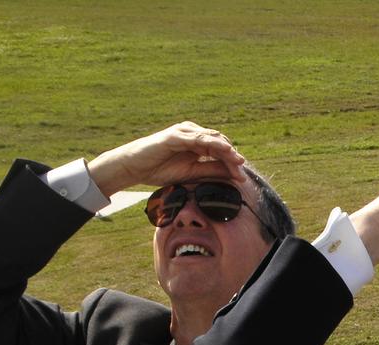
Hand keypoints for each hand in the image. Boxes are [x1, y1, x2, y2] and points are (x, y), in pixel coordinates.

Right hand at [87, 121, 246, 196]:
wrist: (135, 168)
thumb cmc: (161, 170)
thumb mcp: (191, 174)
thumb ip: (211, 171)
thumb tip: (234, 175)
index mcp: (197, 142)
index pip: (220, 150)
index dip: (232, 163)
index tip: (242, 179)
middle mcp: (193, 134)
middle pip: (219, 143)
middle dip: (232, 158)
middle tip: (242, 172)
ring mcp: (184, 132)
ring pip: (212, 139)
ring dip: (226, 150)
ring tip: (237, 161)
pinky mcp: (176, 135)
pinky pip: (198, 138)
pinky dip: (212, 143)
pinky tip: (222, 151)